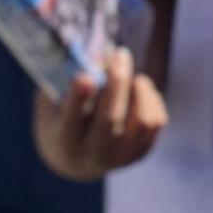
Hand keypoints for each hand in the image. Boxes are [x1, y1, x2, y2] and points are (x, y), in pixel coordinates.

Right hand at [33, 49, 166, 180]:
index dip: (78, 98)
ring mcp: (119, 157)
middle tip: (121, 53)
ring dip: (139, 89)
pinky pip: (156, 121)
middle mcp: (92, 154)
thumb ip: (71, 82)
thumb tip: (101, 57)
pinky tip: (140, 93)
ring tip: (133, 79)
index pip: (72, 120)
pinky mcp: (139, 153)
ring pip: (141, 120)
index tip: (84, 77)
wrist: (77, 159)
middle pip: (110, 119)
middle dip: (117, 82)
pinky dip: (151, 100)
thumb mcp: (56, 101)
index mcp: (65, 141)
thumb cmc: (64, 118)